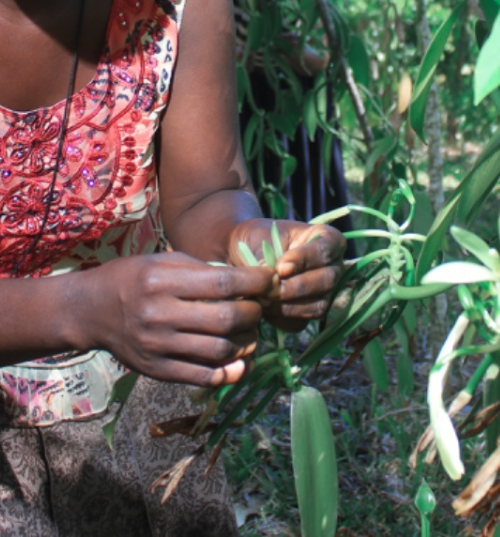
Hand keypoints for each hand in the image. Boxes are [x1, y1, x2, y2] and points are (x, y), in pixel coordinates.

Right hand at [79, 252, 274, 387]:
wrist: (91, 310)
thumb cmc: (134, 278)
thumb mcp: (163, 261)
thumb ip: (201, 271)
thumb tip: (246, 280)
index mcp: (163, 281)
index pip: (222, 283)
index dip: (254, 282)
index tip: (270, 280)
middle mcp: (160, 314)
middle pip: (225, 319)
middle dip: (253, 312)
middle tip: (259, 307)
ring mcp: (158, 346)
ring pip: (219, 350)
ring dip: (246, 342)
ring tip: (250, 332)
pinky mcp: (157, 371)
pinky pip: (203, 377)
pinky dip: (229, 372)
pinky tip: (241, 361)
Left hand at [229, 219, 345, 330]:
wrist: (244, 254)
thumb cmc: (258, 238)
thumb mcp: (263, 238)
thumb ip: (271, 256)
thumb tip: (275, 282)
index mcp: (327, 238)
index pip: (325, 250)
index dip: (304, 260)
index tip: (281, 267)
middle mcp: (333, 266)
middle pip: (327, 281)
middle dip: (296, 287)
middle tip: (270, 288)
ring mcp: (325, 292)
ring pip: (318, 305)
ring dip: (289, 306)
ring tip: (264, 299)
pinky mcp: (310, 311)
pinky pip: (302, 322)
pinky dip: (282, 318)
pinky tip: (265, 308)